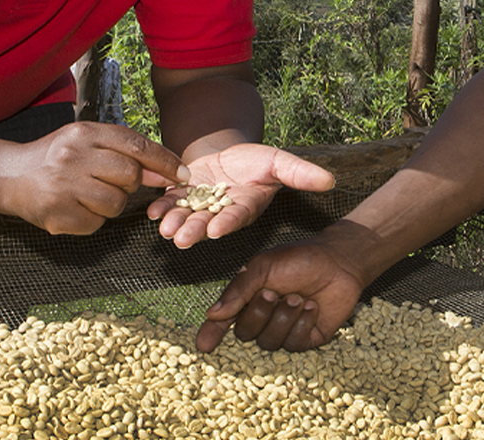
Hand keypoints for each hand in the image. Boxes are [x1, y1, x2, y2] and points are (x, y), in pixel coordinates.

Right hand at [0, 122, 189, 234]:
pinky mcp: (57, 214)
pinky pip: (96, 223)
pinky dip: (92, 218)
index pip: (136, 145)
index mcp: (84, 133)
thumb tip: (169, 173)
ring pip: (116, 203)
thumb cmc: (58, 158)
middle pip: (130, 176)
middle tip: (110, 182)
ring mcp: (63, 186)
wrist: (9, 175)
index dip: (164, 161)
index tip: (183, 175)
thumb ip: (128, 153)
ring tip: (88, 194)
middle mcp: (73, 156)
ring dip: (111, 203)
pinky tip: (74, 206)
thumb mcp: (89, 142)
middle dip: (130, 184)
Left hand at [147, 143, 334, 248]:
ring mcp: (200, 206)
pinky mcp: (182, 197)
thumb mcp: (279, 162)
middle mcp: (221, 212)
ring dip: (175, 223)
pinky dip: (162, 207)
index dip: (227, 223)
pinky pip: (170, 204)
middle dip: (194, 230)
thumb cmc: (257, 162)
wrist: (228, 156)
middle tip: (181, 239)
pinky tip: (153, 211)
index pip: (237, 217)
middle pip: (207, 223)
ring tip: (165, 228)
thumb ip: (300, 173)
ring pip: (186, 217)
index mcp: (245, 207)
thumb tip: (331, 181)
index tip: (217, 229)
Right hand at [196, 220, 377, 352]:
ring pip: (269, 342)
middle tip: (273, 293)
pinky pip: (293, 344)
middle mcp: (262, 318)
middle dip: (258, 314)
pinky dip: (301, 324)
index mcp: (247, 299)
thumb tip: (212, 315)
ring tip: (298, 297)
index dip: (211, 335)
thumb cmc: (299, 259)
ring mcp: (284, 330)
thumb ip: (239, 290)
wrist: (338, 262)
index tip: (202, 346)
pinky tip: (311, 307)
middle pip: (245, 333)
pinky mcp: (306, 339)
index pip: (223, 322)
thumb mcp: (263, 267)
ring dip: (283, 318)